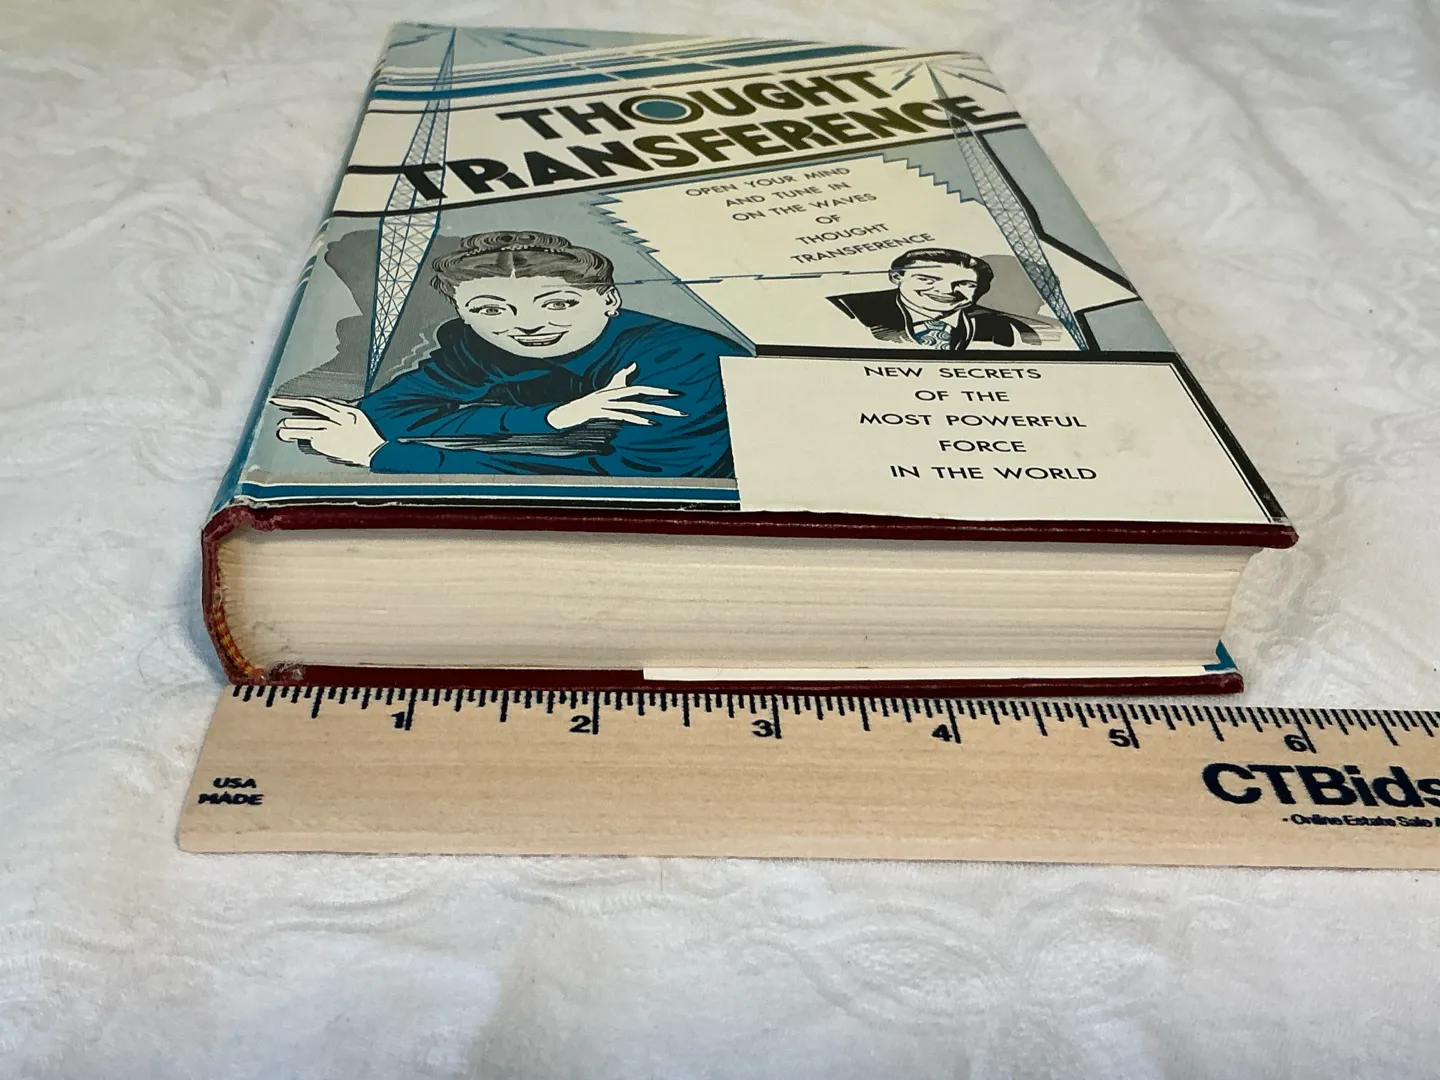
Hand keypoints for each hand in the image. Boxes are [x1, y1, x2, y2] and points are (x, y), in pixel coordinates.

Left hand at [272, 396, 385, 466]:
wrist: (378, 452)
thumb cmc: (368, 437)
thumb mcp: (357, 418)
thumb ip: (339, 414)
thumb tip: (319, 413)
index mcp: (345, 410)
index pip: (316, 402)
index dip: (297, 400)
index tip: (282, 399)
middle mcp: (339, 418)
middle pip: (311, 410)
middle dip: (291, 406)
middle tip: (276, 405)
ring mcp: (334, 431)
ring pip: (308, 426)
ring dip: (292, 427)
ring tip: (281, 429)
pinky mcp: (331, 444)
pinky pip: (314, 440)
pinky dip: (304, 438)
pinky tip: (294, 438)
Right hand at [546, 364, 685, 430]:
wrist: (571, 410)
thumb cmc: (593, 399)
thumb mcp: (609, 387)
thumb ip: (623, 376)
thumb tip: (635, 364)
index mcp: (620, 390)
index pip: (644, 389)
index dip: (660, 391)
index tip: (677, 395)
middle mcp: (617, 395)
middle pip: (645, 398)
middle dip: (664, 406)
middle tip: (682, 412)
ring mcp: (610, 404)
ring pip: (636, 407)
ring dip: (654, 412)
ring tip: (669, 417)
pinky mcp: (603, 412)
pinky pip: (623, 416)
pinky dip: (637, 419)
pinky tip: (649, 423)